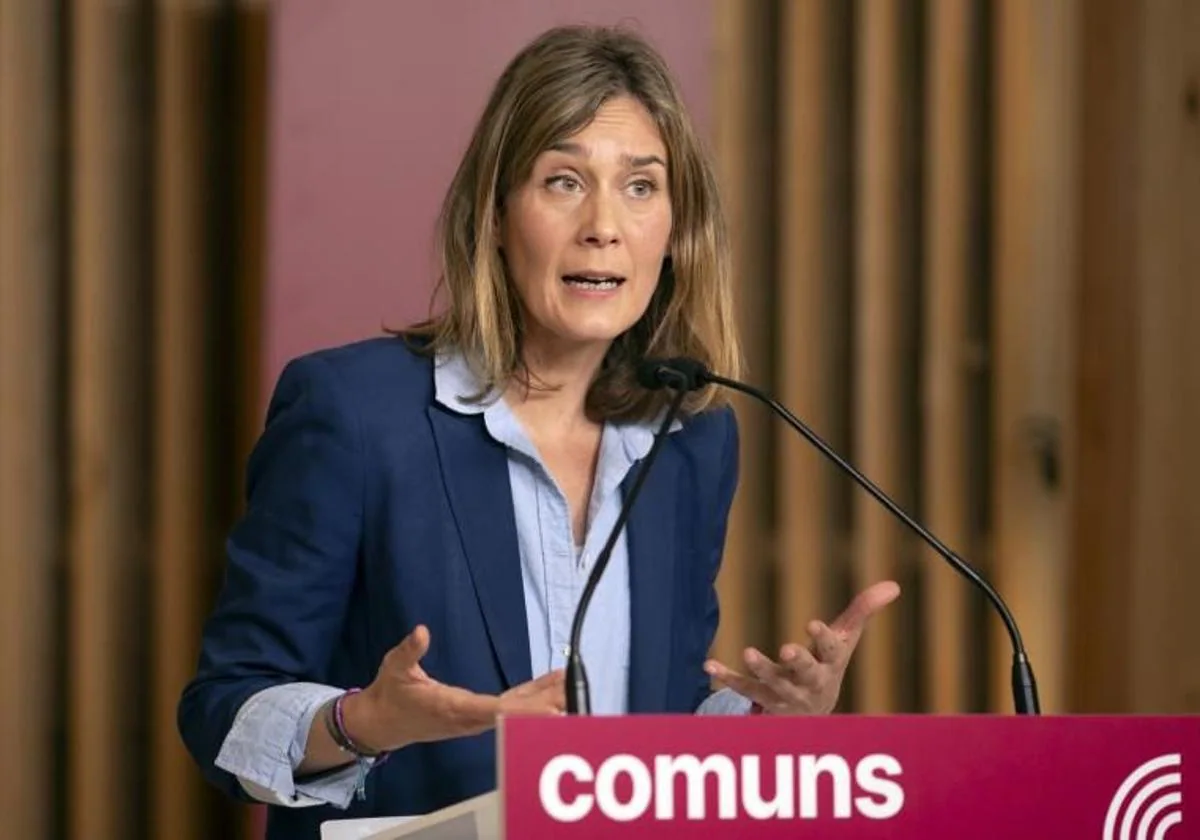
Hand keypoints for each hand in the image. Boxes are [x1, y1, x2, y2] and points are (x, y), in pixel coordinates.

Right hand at [344, 625, 564, 751]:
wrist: (382, 724)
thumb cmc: (390, 695)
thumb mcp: (395, 669)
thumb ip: (409, 652)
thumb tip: (420, 632)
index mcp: (454, 708)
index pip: (495, 711)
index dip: (524, 710)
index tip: (550, 708)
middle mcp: (471, 718)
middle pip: (515, 714)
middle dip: (546, 705)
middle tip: (574, 693)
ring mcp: (476, 719)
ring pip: (517, 711)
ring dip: (545, 701)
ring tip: (572, 685)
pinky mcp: (478, 714)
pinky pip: (511, 705)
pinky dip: (533, 696)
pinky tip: (551, 687)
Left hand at [704, 581, 899, 714]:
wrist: (811, 717)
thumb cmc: (828, 667)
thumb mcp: (846, 641)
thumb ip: (862, 612)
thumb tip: (893, 584)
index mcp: (830, 664)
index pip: (831, 650)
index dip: (824, 638)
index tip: (813, 624)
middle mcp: (809, 682)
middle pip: (805, 672)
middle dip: (799, 661)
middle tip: (788, 649)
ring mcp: (785, 692)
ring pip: (773, 683)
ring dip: (761, 668)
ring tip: (748, 652)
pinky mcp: (761, 698)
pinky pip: (743, 688)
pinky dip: (727, 677)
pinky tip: (709, 665)